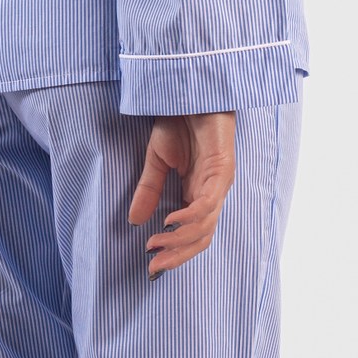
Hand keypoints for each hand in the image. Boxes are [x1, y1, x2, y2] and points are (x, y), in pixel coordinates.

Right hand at [127, 112, 235, 273]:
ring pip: (204, 225)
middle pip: (201, 237)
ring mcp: (219, 183)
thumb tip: (134, 221)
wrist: (189, 91)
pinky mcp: (222, 170)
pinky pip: (206, 203)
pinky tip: (170, 221)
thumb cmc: (179, 121)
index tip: (151, 264)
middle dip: (178, 255)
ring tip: (157, 244)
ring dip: (179, 240)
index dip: (174, 251)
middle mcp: (212, 193)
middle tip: (155, 266)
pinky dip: (189, 217)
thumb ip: (149, 190)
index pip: (192, 234)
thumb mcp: (156, 160)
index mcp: (198, 193)